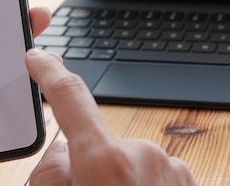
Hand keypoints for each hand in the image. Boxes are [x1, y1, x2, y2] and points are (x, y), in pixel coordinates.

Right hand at [26, 49, 197, 185]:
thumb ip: (50, 174)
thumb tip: (64, 152)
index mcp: (106, 161)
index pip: (70, 98)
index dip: (50, 74)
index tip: (39, 57)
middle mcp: (145, 155)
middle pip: (98, 146)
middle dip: (88, 170)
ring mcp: (172, 168)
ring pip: (127, 166)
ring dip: (119, 185)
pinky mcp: (190, 181)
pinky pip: (154, 177)